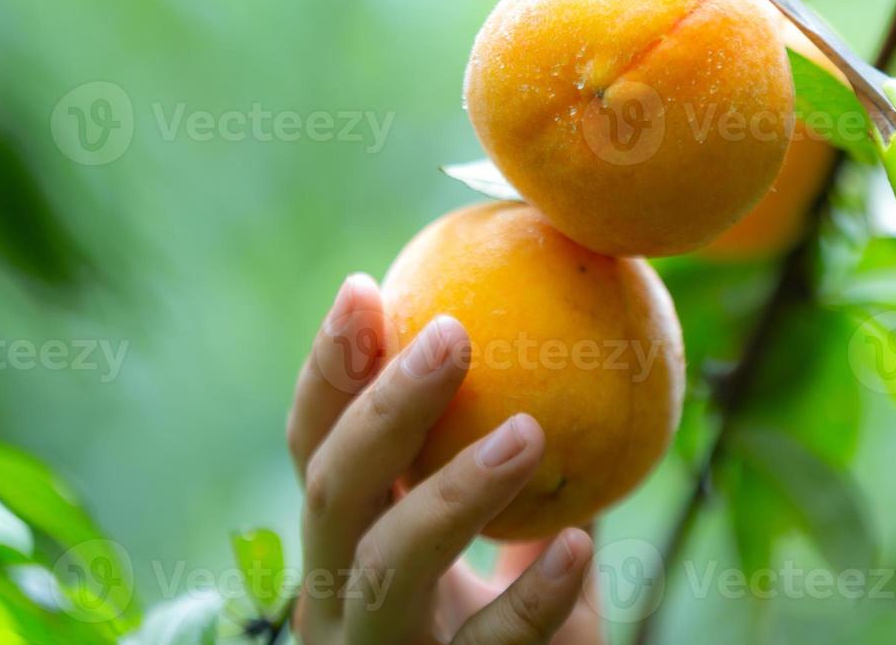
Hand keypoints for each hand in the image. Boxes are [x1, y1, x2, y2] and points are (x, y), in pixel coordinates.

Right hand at [286, 273, 604, 643]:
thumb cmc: (509, 642)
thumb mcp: (506, 551)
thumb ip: (519, 474)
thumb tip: (581, 350)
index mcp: (344, 549)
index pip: (314, 446)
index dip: (329, 368)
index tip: (366, 286)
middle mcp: (340, 602)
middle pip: (332, 491)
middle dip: (381, 406)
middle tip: (453, 335)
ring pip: (390, 565)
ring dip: (455, 489)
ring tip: (529, 433)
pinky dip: (532, 595)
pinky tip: (577, 547)